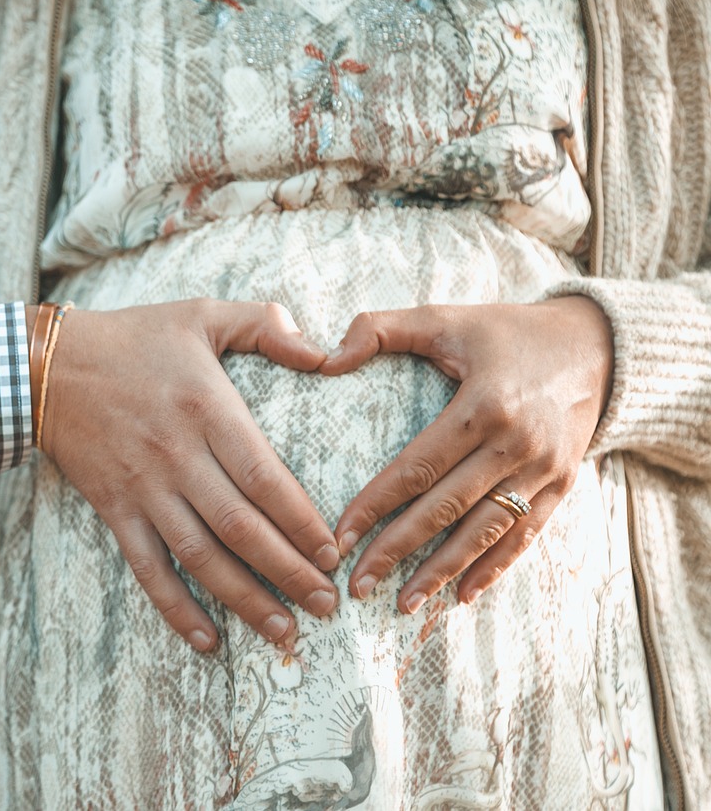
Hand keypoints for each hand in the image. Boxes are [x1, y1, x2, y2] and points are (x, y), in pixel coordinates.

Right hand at [39, 299, 340, 651]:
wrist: (48, 366)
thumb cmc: (133, 337)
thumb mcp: (202, 314)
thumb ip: (266, 325)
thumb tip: (324, 353)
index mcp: (206, 408)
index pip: (264, 477)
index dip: (302, 521)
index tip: (333, 552)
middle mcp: (177, 456)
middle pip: (240, 528)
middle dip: (289, 572)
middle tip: (327, 605)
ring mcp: (143, 488)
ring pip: (199, 557)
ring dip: (245, 600)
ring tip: (285, 633)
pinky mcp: (115, 508)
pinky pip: (147, 567)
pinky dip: (176, 608)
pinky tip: (208, 640)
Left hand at [319, 296, 613, 611]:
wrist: (596, 346)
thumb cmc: (505, 333)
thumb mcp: (445, 318)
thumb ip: (382, 330)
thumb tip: (326, 359)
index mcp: (483, 406)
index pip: (418, 467)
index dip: (376, 504)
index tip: (340, 536)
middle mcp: (517, 445)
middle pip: (447, 508)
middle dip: (398, 550)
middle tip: (358, 584)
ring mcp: (544, 471)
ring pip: (485, 532)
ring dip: (442, 571)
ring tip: (401, 603)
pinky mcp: (562, 487)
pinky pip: (525, 537)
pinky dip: (494, 569)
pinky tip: (461, 596)